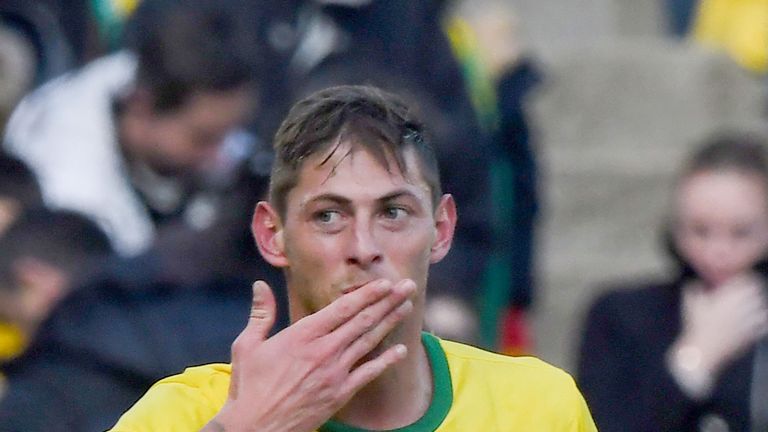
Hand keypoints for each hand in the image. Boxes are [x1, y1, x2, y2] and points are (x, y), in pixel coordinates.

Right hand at [205, 278, 415, 431]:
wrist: (256, 427)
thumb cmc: (249, 386)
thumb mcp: (248, 345)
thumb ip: (260, 313)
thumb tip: (260, 285)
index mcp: (302, 335)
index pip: (342, 308)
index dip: (367, 293)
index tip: (384, 283)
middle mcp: (324, 350)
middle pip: (363, 320)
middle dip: (387, 301)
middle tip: (407, 287)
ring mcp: (335, 373)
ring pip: (369, 342)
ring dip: (390, 323)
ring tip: (407, 308)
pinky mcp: (340, 393)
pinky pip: (369, 374)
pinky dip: (387, 361)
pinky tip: (401, 350)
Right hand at [675, 274, 767, 375]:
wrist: (703, 350)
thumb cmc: (696, 327)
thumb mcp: (689, 304)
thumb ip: (694, 289)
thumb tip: (696, 283)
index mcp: (728, 298)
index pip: (745, 282)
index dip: (745, 277)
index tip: (741, 276)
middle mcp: (742, 308)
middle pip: (757, 293)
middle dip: (754, 288)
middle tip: (749, 286)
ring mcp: (748, 322)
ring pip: (762, 308)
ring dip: (759, 303)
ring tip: (755, 301)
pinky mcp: (751, 335)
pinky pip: (763, 325)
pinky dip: (762, 321)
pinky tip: (758, 320)